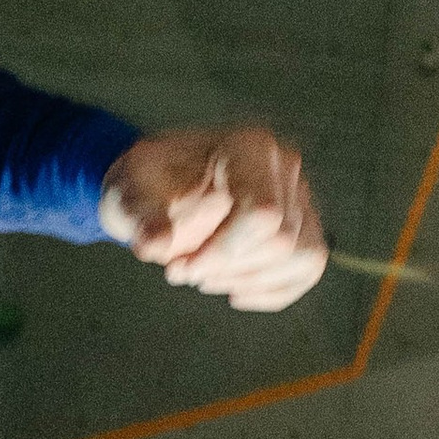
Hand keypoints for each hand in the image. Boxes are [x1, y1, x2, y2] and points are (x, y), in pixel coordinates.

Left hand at [100, 125, 327, 310]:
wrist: (159, 186)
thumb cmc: (147, 183)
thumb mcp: (130, 192)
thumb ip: (141, 216)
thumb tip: (156, 245)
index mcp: (249, 147)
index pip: (263, 213)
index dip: (223, 252)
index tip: (178, 267)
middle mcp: (284, 167)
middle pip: (282, 242)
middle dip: (228, 269)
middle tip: (182, 270)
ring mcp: (299, 196)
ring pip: (304, 258)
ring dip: (249, 281)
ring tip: (206, 276)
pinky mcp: (304, 225)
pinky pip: (308, 269)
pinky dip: (272, 291)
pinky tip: (234, 288)